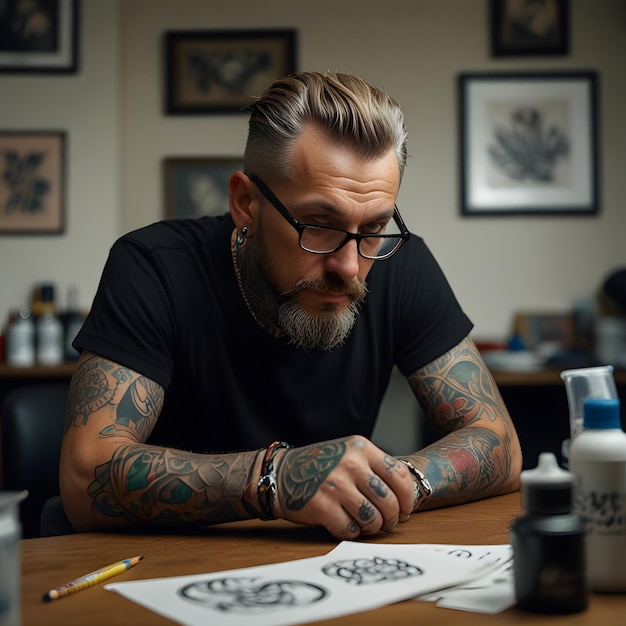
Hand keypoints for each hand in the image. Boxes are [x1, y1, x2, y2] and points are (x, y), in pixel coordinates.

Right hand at [272, 435, 414, 538]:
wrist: (281, 473)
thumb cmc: (320, 466)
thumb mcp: (348, 454)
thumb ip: (374, 469)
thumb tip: (404, 500)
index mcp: (361, 448)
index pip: (400, 476)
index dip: (408, 499)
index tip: (406, 510)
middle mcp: (350, 464)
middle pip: (389, 501)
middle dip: (392, 518)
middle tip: (386, 523)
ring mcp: (335, 485)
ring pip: (372, 518)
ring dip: (372, 528)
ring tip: (366, 525)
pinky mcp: (322, 506)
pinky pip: (350, 529)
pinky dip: (351, 532)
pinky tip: (345, 524)